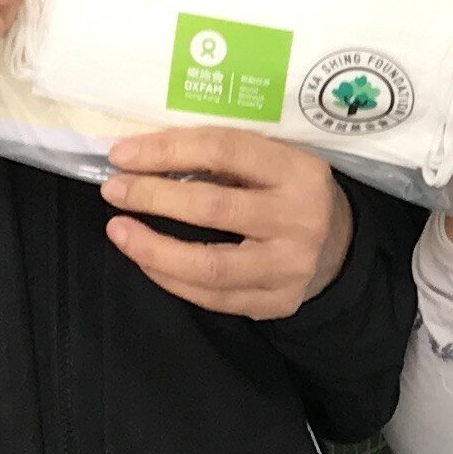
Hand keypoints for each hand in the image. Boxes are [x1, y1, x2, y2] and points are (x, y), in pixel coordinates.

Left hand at [104, 129, 358, 316]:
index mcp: (299, 170)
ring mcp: (290, 267)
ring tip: (119, 231)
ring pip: (209, 265)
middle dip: (153, 197)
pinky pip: (212, 297)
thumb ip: (226, 157)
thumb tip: (144, 154)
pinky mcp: (276, 302)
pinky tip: (147, 260)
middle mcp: (300, 219)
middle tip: (114, 190)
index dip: (167, 151)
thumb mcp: (276, 161)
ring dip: (153, 249)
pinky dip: (171, 278)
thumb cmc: (290, 192)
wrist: (338, 246)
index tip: (123, 154)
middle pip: (212, 208)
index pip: (224, 151)